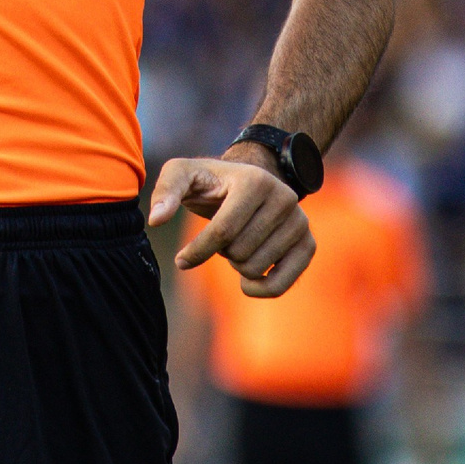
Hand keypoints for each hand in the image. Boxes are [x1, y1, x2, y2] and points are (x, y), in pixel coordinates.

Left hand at [147, 152, 314, 297]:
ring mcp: (300, 222)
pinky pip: (284, 284)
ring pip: (257, 268)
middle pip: (240, 252)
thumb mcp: (182, 174)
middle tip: (221, 237)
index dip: (198, 251)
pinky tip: (246, 281)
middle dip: (220, 252)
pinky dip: (260, 289)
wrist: (247, 183)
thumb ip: (165, 191)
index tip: (181, 261)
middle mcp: (285, 198)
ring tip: (235, 244)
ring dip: (236, 264)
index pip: (223, 231)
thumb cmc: (209, 181)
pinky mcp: (308, 245)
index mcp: (255, 181)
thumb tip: (156, 219)